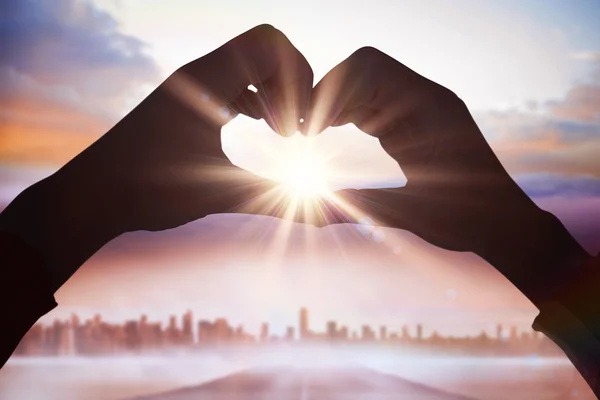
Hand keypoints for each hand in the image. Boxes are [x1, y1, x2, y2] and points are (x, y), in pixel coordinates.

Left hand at [0, 25, 313, 289]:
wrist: (93, 194)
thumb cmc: (149, 192)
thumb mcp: (219, 194)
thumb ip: (277, 201)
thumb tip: (325, 224)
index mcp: (207, 82)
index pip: (269, 44)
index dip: (298, 79)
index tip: (296, 127)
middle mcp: (199, 73)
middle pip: (266, 47)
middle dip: (292, 83)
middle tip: (293, 130)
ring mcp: (192, 84)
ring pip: (250, 63)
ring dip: (274, 91)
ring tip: (281, 132)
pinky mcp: (188, 98)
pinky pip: (233, 80)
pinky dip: (256, 97)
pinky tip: (260, 128)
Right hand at [306, 47, 590, 302]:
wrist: (502, 223)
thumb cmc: (465, 221)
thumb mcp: (405, 213)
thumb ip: (355, 207)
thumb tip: (307, 212)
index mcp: (429, 108)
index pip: (368, 69)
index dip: (331, 90)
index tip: (311, 128)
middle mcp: (425, 98)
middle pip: (363, 70)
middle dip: (329, 94)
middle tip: (306, 130)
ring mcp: (420, 108)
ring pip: (366, 83)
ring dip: (337, 103)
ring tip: (313, 133)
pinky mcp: (414, 121)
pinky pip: (375, 102)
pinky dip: (349, 112)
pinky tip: (332, 132)